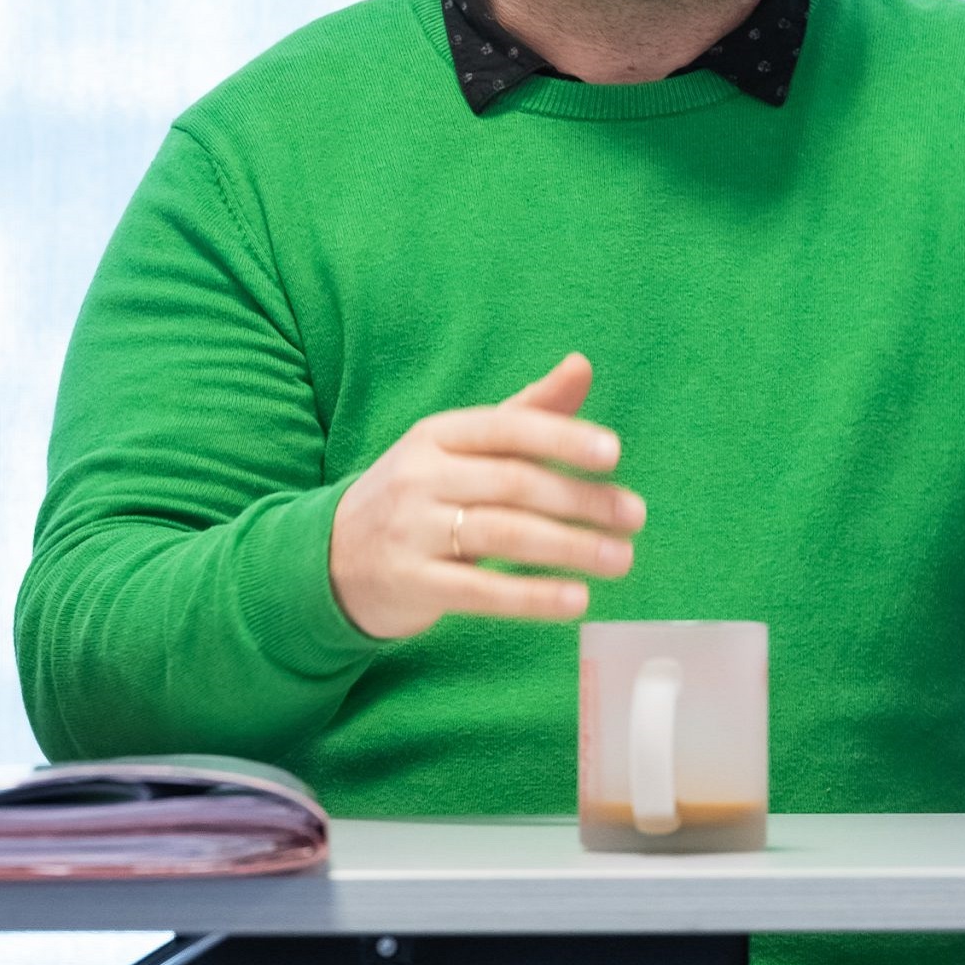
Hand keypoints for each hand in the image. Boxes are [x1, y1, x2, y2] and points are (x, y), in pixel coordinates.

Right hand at [328, 353, 643, 639]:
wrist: (329, 558)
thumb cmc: (420, 494)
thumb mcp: (460, 447)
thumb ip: (526, 413)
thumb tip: (582, 365)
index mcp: (437, 435)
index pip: (507, 428)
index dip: (562, 438)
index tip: (614, 454)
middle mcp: (420, 477)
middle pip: (514, 484)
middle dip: (582, 501)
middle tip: (635, 517)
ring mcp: (411, 531)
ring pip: (503, 535)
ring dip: (571, 548)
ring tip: (622, 559)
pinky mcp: (411, 584)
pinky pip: (480, 591)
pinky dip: (533, 596)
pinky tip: (577, 600)